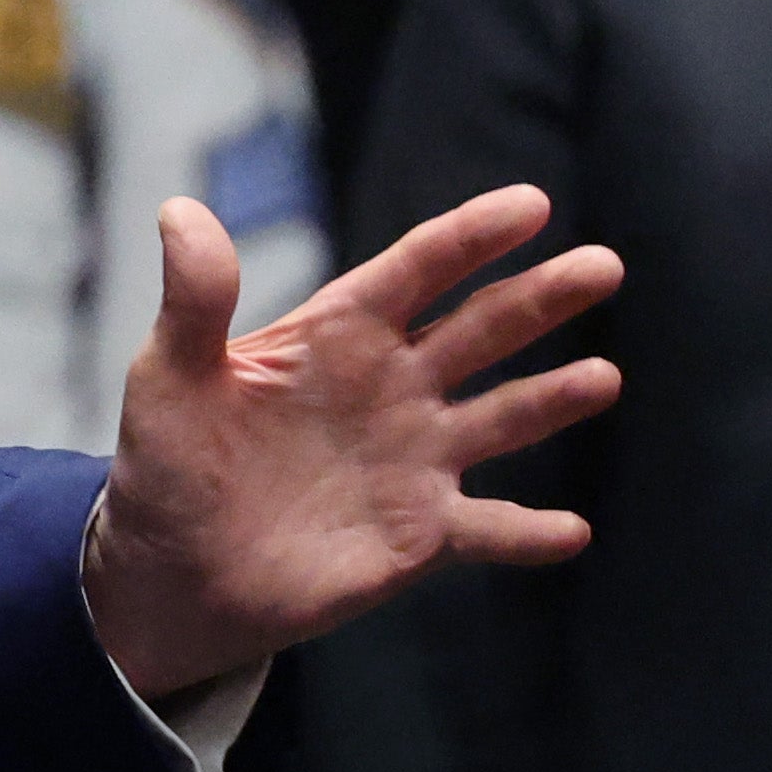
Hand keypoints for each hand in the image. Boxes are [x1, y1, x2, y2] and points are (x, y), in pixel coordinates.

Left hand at [86, 183, 621, 702]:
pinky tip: (571, 531)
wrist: (177, 567)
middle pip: (481, 330)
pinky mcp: (422, 534)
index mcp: (341, 334)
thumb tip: (179, 210)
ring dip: (552, 399)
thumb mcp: (170, 373)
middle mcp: (395, 386)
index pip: (416, 270)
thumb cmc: (172, 459)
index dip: (470, 236)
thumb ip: (193, 300)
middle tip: (602, 265)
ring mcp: (417, 458)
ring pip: (503, 418)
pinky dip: (529, 533)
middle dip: (540, 299)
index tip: (530, 204)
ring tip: (602, 378)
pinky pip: (488, 530)